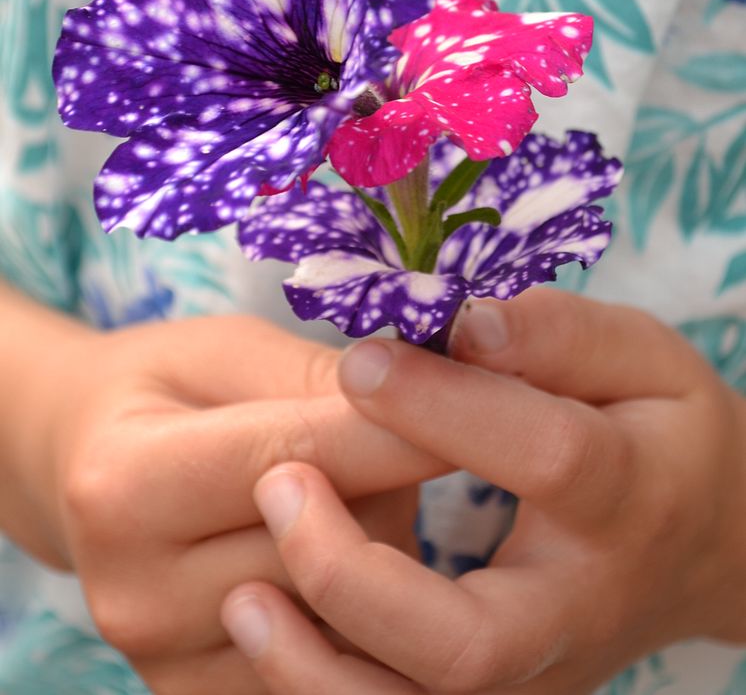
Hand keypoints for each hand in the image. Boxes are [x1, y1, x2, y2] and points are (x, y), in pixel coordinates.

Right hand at [24, 312, 441, 693]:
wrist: (85, 468)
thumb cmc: (163, 387)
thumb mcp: (228, 350)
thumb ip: (318, 382)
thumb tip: (431, 396)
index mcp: (128, 483)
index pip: (303, 458)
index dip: (406, 427)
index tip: (494, 400)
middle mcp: (137, 592)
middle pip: (334, 551)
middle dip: (391, 488)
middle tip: (410, 433)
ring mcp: (167, 662)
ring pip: (346, 618)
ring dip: (382, 551)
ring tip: (359, 490)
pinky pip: (328, 667)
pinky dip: (359, 611)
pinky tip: (347, 553)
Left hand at [222, 288, 745, 692]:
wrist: (702, 542)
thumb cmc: (659, 426)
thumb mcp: (636, 356)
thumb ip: (557, 333)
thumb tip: (463, 319)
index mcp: (627, 498)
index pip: (544, 459)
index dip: (443, 406)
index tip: (358, 359)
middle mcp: (577, 613)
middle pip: (466, 645)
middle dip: (353, 575)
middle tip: (278, 484)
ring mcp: (534, 676)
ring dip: (317, 667)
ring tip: (245, 594)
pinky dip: (322, 687)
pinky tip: (267, 626)